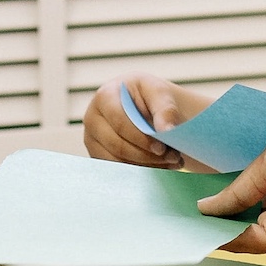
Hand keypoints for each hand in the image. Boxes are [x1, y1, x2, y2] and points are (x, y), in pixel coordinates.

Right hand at [83, 75, 209, 166]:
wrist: (143, 105)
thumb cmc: (149, 96)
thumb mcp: (160, 93)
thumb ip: (165, 109)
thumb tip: (167, 130)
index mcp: (105, 96)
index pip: (119, 123)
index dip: (141, 138)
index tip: (163, 148)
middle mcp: (93, 119)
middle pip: (117, 146)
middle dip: (147, 155)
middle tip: (173, 158)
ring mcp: (92, 140)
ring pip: (117, 162)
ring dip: (147, 166)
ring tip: (171, 162)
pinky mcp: (98, 156)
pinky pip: (117, 171)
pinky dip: (140, 172)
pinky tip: (160, 166)